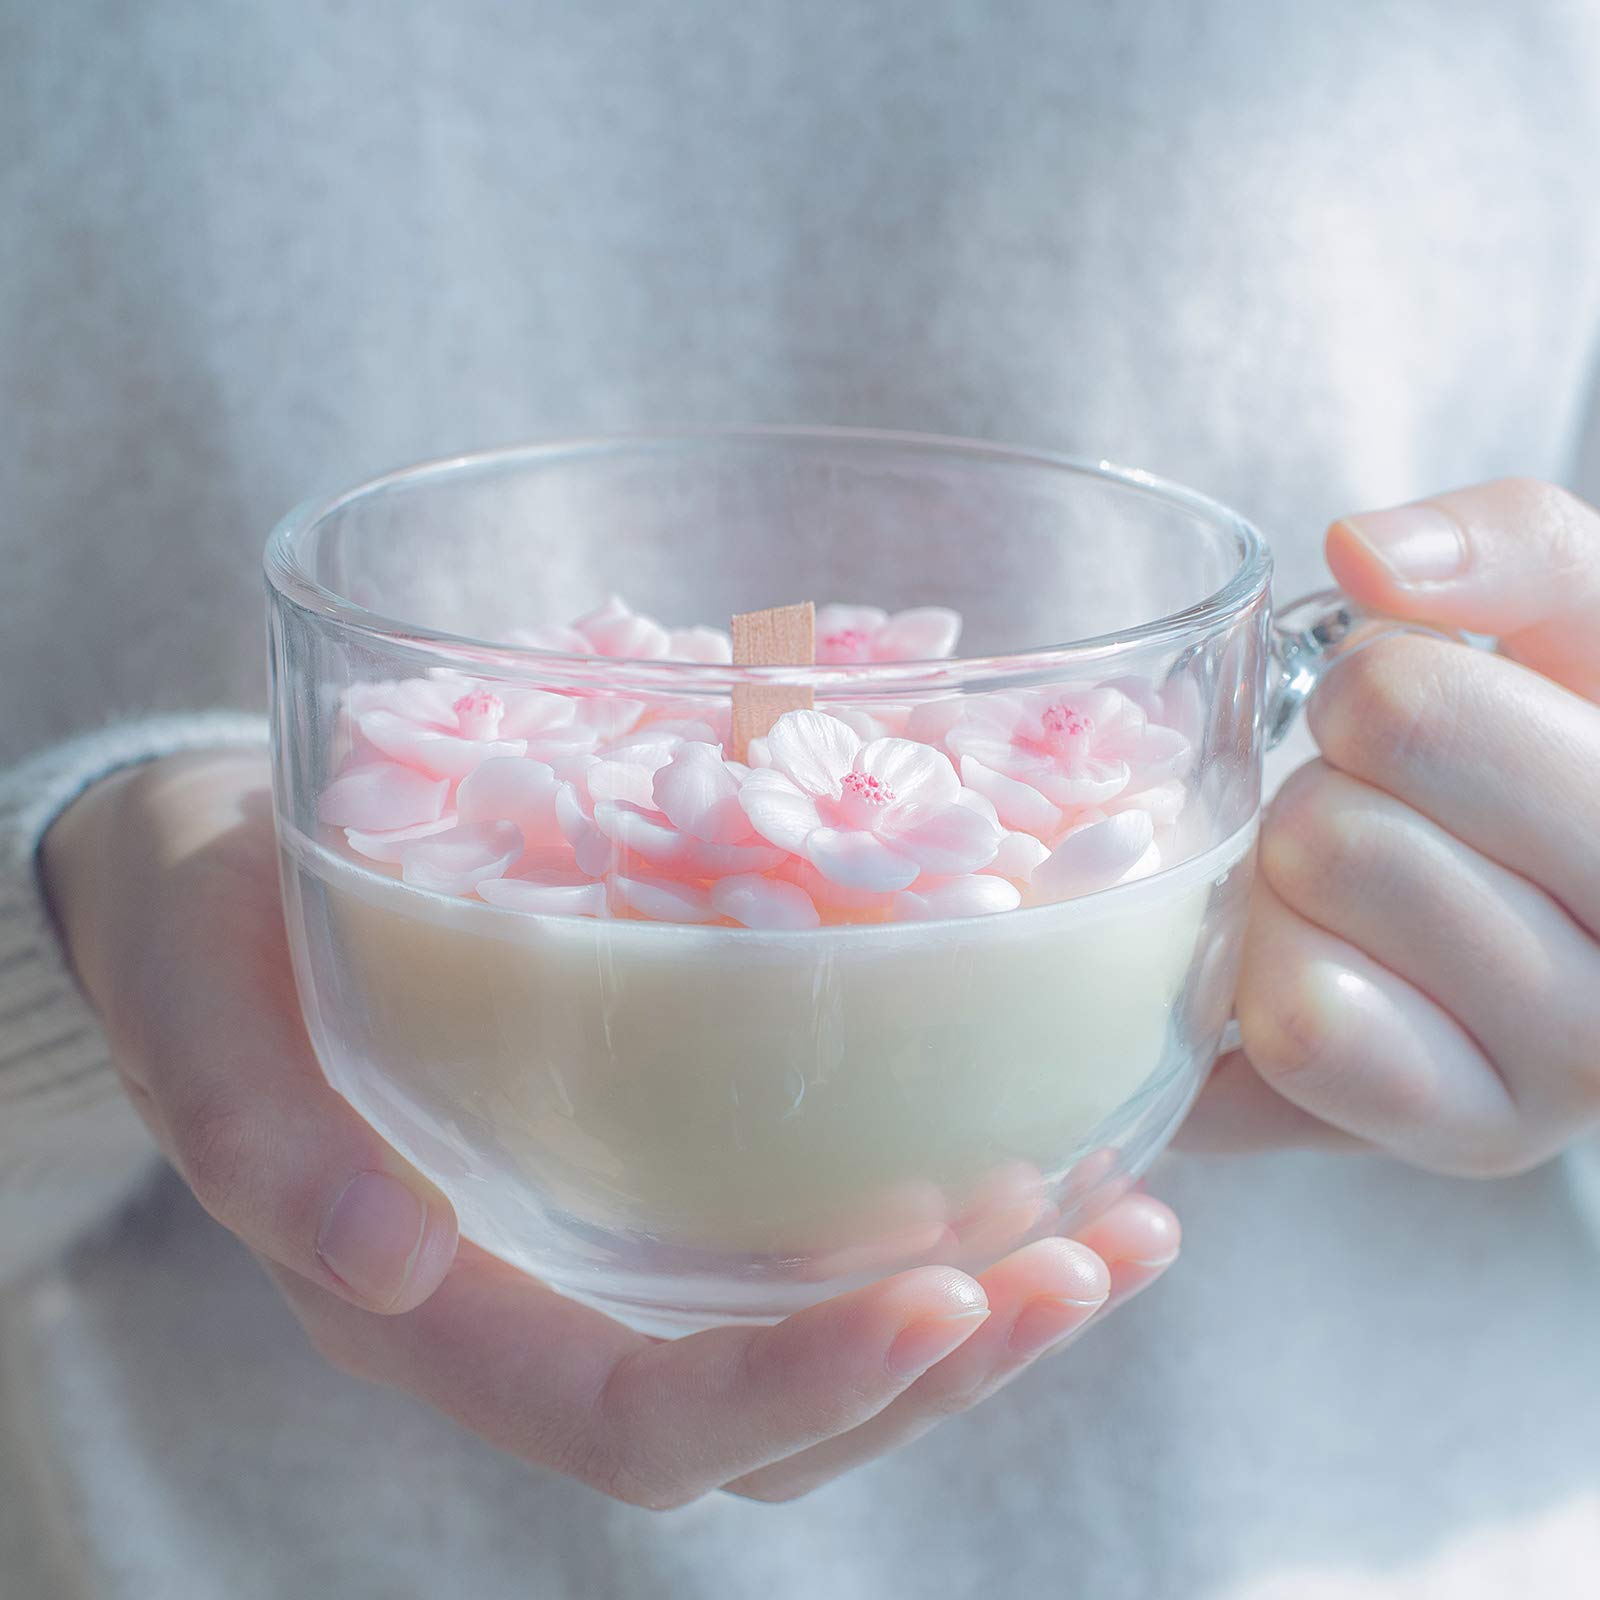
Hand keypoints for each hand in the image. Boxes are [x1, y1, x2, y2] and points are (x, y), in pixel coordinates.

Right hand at [42, 749, 1180, 1504]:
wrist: (222, 885)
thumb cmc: (206, 934)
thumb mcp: (199, 1006)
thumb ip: (255, 1137)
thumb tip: (383, 1262)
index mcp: (440, 1308)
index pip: (635, 1418)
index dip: (794, 1389)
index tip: (942, 1297)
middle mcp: (547, 1306)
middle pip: (771, 1419)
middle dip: (944, 1365)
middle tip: (1092, 1262)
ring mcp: (614, 1246)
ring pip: (817, 1351)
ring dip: (981, 1316)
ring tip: (1124, 1234)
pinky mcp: (661, 1166)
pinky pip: (811, 1242)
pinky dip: (940, 1220)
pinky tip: (1048, 1153)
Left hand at [1182, 477, 1599, 1173]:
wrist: (1565, 901)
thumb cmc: (1559, 740)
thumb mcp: (1574, 613)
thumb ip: (1506, 549)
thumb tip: (1366, 553)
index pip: (1397, 712)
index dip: (1367, 693)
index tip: (1415, 719)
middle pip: (1329, 835)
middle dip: (1320, 797)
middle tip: (1380, 811)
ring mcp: (1563, 1087)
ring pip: (1296, 943)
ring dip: (1285, 897)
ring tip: (1356, 895)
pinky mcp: (1464, 1143)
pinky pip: (1297, 1041)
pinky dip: (1267, 993)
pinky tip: (1315, 964)